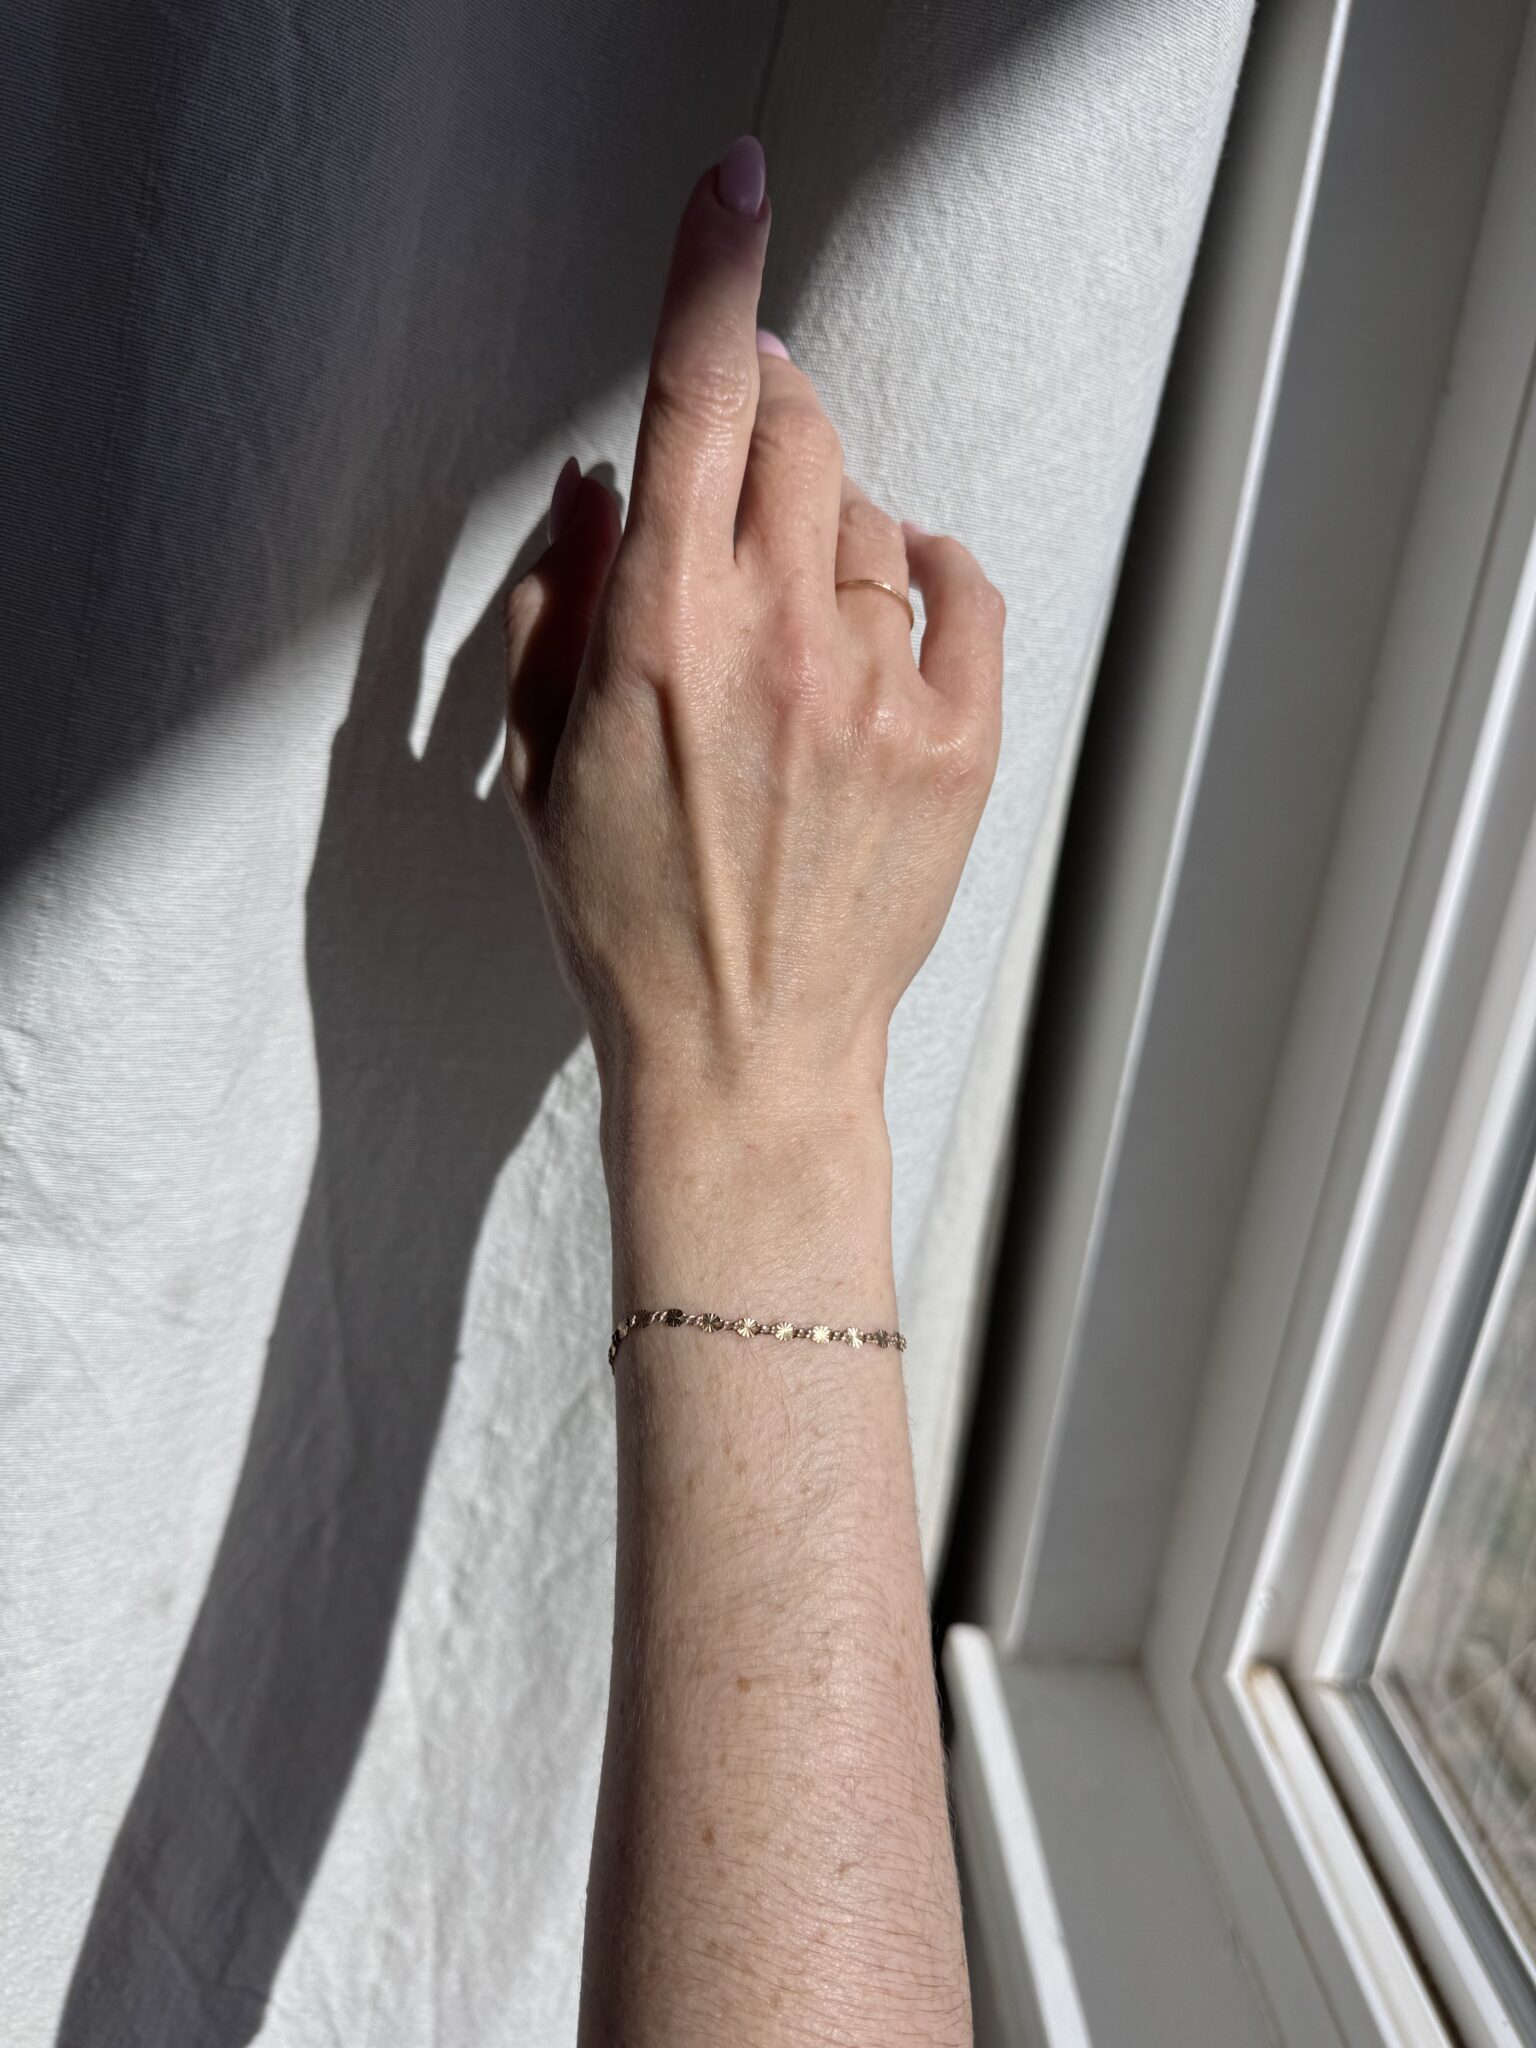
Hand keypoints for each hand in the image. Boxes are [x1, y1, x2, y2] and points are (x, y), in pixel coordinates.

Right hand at [502, 135, 1003, 1147]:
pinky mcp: (961, 739)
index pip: (695, 403)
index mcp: (659, 637)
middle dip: (776, 410)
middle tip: (753, 452)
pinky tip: (886, 621)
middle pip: (806, 429)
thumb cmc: (629, 919)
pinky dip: (926, 575)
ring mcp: (881, 690)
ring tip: (796, 627)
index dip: (714, 274)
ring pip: (877, 516)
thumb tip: (601, 483)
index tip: (736, 184)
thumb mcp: (542, 764)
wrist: (746, 1051)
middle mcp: (777, 644)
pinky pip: (963, 586)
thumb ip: (559, 601)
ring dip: (833, 531)